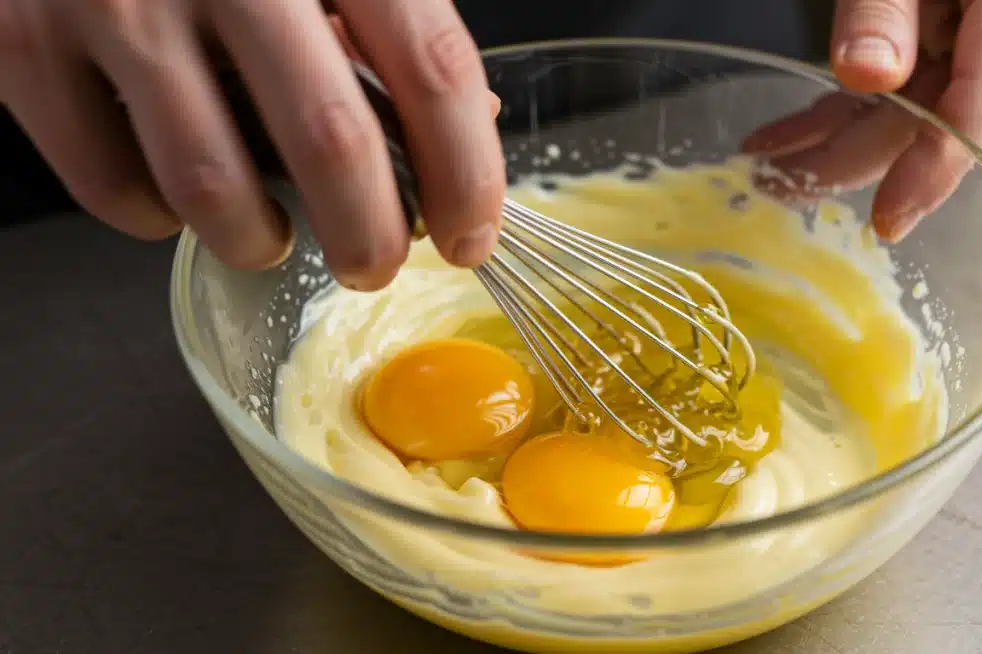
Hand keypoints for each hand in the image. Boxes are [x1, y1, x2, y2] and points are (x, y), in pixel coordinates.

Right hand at [0, 0, 504, 289]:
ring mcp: (116, 3)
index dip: (466, 172)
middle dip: (371, 238)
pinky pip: (114, 188)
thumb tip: (468, 129)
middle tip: (374, 265)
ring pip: (215, 189)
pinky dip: (159, 219)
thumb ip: (386, 25)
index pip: (431, 66)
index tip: (470, 236)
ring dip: (260, 240)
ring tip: (272, 233)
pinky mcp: (25, 46)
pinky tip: (178, 194)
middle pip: (333, 143)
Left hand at [742, 0, 981, 241]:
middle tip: (777, 184)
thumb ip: (886, 4)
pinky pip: (911, 87)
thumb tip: (867, 75)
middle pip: (935, 118)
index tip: (888, 218)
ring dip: (837, 137)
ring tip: (770, 164)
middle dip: (849, 158)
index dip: (934, 168)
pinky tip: (796, 134)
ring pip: (914, 111)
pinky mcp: (972, 40)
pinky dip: (849, 108)